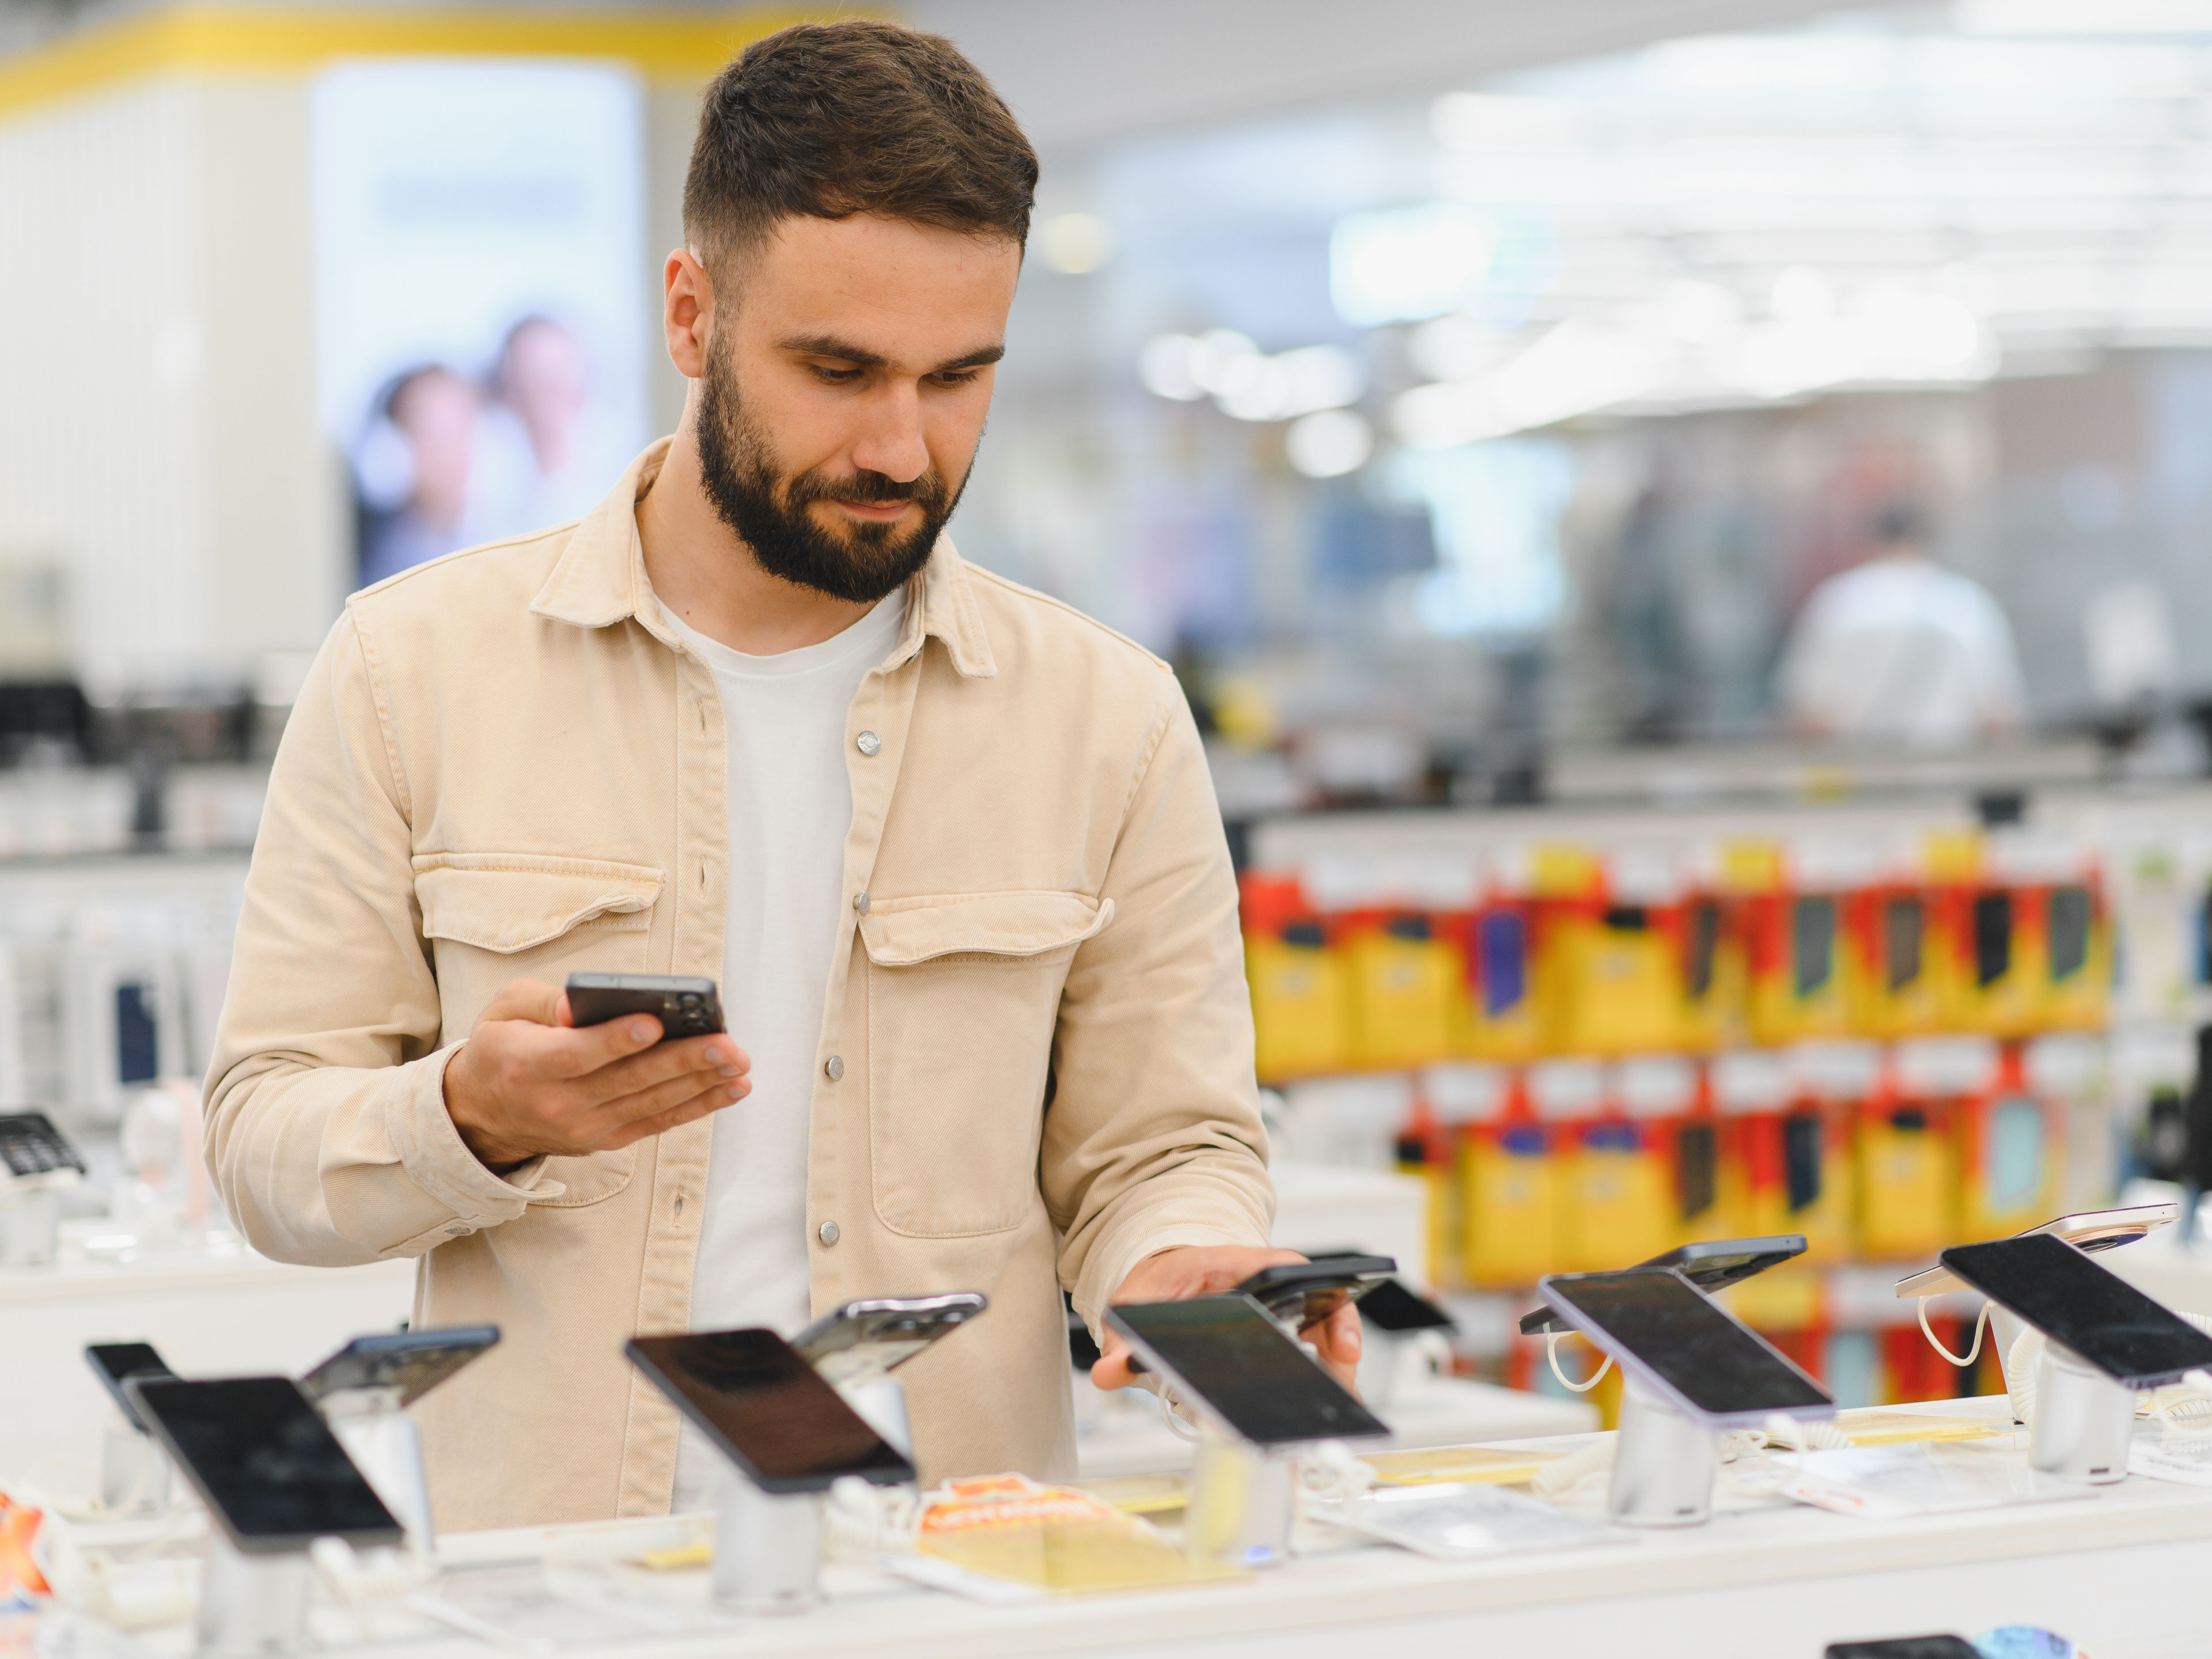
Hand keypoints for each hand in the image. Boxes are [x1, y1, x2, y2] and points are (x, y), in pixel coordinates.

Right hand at [441, 978, 750, 1169]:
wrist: (484, 1115)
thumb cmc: (502, 1048)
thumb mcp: (504, 1011)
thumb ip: (542, 1002)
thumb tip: (576, 1004)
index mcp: (527, 1064)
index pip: (576, 1054)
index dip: (614, 1040)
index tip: (652, 1022)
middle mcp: (558, 1102)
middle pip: (628, 1080)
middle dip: (682, 1060)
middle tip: (724, 1044)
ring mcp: (586, 1127)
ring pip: (652, 1102)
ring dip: (701, 1082)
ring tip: (738, 1063)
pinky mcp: (608, 1139)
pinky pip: (659, 1121)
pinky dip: (699, 1106)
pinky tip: (731, 1088)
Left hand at [1089, 1245, 1362, 1394]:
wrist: (1165, 1278)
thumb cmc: (1161, 1283)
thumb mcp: (1137, 1301)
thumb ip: (1124, 1337)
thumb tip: (1108, 1372)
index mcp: (1238, 1264)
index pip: (1292, 1270)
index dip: (1323, 1301)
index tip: (1339, 1343)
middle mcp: (1271, 1283)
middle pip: (1322, 1304)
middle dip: (1340, 1346)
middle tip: (1344, 1384)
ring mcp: (1282, 1307)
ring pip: (1325, 1331)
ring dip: (1337, 1369)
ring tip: (1339, 1407)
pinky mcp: (1284, 1332)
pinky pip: (1315, 1350)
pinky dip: (1323, 1376)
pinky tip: (1321, 1407)